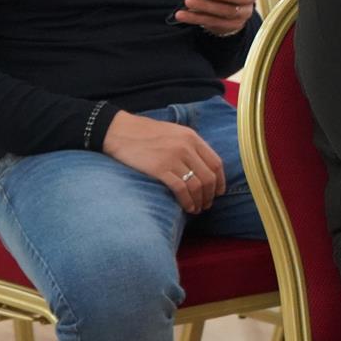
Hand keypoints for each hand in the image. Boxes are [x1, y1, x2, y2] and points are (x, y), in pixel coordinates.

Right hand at [101, 110, 225, 212]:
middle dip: (210, 195)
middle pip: (209, 177)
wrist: (120, 131)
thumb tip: (202, 167)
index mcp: (192, 137)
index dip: (220, 181)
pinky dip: (187, 202)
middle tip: (207, 204)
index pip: (216, 163)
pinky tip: (187, 207)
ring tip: (196, 209)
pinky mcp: (160, 169)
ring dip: (200, 201)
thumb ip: (189, 146)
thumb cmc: (145, 133)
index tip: (218, 192)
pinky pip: (181, 189)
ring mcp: (174, 158)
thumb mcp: (174, 132)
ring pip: (197, 185)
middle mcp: (186, 147)